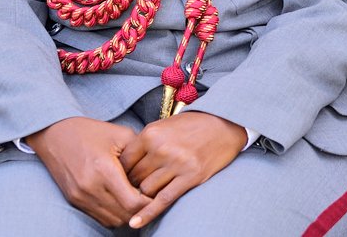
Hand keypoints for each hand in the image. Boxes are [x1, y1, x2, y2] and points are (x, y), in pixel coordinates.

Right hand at [25, 117, 148, 227]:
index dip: (149, 202)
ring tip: (137, 199)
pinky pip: (100, 217)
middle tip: (151, 198)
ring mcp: (80, 197)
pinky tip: (121, 200)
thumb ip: (140, 154)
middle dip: (141, 210)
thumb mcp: (121, 135)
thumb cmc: (91, 132)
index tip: (158, 194)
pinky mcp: (74, 201)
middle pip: (124, 216)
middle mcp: (90, 188)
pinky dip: (114, 214)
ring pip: (112, 220)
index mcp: (104, 170)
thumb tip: (157, 172)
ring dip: (127, 214)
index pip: (132, 203)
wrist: (55, 134)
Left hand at [120, 111, 246, 228]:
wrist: (224, 124)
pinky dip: (148, 214)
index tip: (122, 177)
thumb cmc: (192, 125)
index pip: (124, 161)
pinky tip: (135, 223)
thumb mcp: (164, 125)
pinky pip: (163, 200)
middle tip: (135, 186)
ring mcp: (176, 164)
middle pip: (134, 177)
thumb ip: (145, 142)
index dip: (121, 172)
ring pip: (146, 190)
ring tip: (146, 194)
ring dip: (144, 195)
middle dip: (133, 184)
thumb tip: (124, 165)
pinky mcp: (190, 176)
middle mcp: (161, 148)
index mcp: (151, 133)